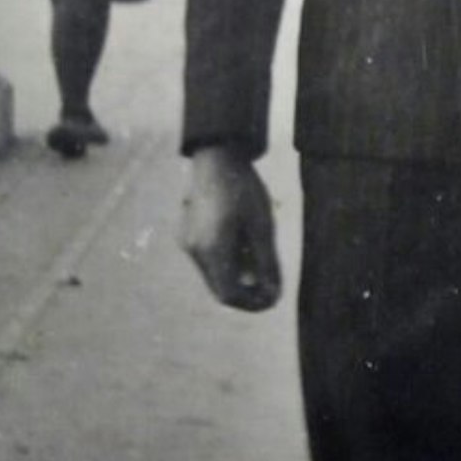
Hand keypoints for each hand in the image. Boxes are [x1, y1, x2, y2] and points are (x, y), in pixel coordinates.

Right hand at [179, 146, 281, 311]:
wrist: (216, 157)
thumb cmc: (243, 189)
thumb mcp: (263, 226)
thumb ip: (267, 262)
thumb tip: (273, 292)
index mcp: (212, 251)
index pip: (229, 295)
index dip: (251, 303)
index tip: (272, 298)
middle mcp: (194, 251)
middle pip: (220, 287)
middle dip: (246, 290)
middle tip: (271, 283)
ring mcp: (188, 243)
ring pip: (214, 274)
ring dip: (237, 275)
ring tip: (260, 257)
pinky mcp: (187, 235)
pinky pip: (208, 259)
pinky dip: (227, 261)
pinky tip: (244, 243)